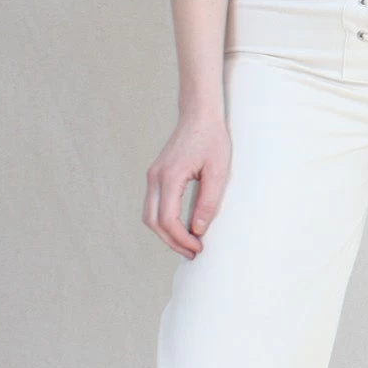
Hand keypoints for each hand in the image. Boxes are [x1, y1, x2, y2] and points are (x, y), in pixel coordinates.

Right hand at [144, 110, 231, 257]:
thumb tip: (198, 229)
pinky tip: (182, 227)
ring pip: (149, 215)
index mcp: (170, 176)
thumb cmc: (212, 139)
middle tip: (192, 253)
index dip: (181, 239)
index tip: (198, 248)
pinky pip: (153, 205)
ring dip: (165, 233)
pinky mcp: (156, 175)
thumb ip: (208, 201)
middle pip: (152, 221)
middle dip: (171, 241)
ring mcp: (152, 176)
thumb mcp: (218, 171)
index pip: (167, 219)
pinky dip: (163, 221)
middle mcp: (155, 177)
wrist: (199, 115)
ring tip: (188, 243)